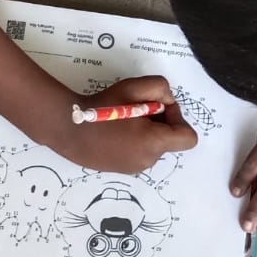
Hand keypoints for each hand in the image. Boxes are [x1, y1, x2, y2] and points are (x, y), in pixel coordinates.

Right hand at [63, 76, 197, 174]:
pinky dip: (134, 141)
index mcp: (155, 143)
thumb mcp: (133, 87)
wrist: (68, 129)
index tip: (158, 108)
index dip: (179, 118)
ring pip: (153, 146)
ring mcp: (135, 168)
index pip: (188, 137)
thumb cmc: (102, 108)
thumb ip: (160, 88)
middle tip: (135, 108)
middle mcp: (149, 160)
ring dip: (146, 131)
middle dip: (159, 122)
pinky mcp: (122, 170)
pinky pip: (139, 153)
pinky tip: (114, 130)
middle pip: (169, 140)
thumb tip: (168, 102)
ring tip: (122, 119)